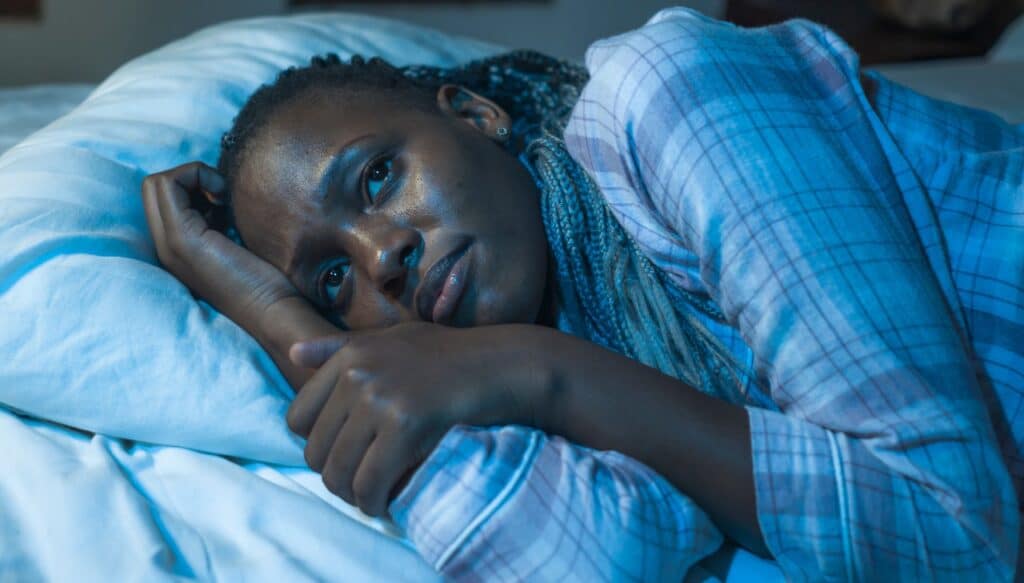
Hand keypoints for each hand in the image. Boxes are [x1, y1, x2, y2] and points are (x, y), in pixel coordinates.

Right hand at [141, 162, 300, 323]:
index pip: (160, 197)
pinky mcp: (181, 238)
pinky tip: (224, 201)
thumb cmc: (266, 281)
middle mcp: (164, 246)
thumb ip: (215, 221)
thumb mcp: (233, 244)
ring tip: (223, 202)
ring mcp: (169, 243)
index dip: (192, 186)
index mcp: (175, 248)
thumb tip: (217, 191)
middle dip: (189, 178)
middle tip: (221, 198)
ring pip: (156, 182)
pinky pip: (169, 184)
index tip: (223, 203)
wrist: (274, 312)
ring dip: (194, 177)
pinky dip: (198, 177)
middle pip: (152, 187)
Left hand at [286, 322, 556, 516]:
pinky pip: (371, 482)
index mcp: (350, 355)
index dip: (317, 444)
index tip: (343, 454)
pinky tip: (387, 504)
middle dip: (335, 476)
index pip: (297, 418)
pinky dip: (374, 502)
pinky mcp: (404, 424)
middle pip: (315, 451)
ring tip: (372, 498)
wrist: (499, 365)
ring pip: (338, 472)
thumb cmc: (449, 354)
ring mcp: (379, 398)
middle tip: (360, 485)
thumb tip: (293, 354)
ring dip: (352, 496)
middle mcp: (357, 374)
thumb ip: (340, 347)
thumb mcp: (392, 339)